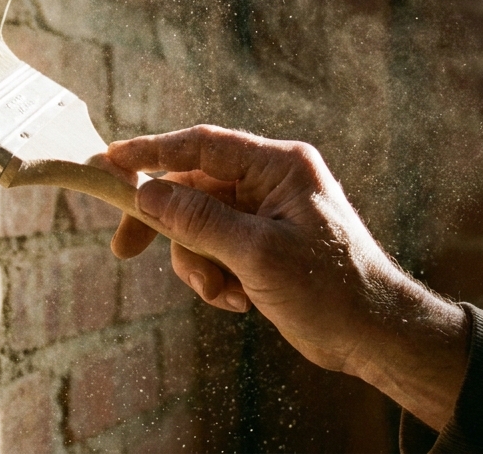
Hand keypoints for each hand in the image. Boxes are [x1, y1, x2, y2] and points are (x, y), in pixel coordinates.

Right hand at [106, 125, 469, 430]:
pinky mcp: (262, 245)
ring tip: (223, 294)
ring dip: (199, 265)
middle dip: (167, 226)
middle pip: (193, 188)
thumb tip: (148, 195)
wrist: (375, 336)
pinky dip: (216, 277)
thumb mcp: (258, 255)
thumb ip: (200, 221)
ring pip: (199, 225)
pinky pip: (215, 249)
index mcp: (279, 166)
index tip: (108, 161)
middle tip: (123, 249)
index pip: (202, 145)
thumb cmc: (331, 290)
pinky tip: (241, 303)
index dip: (151, 151)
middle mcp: (270, 182)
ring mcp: (266, 214)